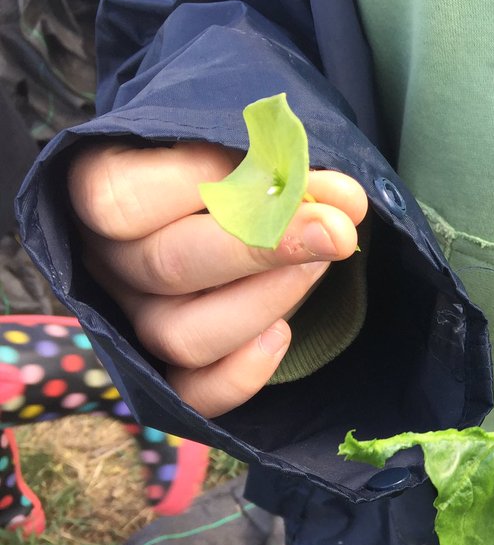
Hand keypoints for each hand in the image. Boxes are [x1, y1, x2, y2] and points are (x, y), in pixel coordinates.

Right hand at [68, 140, 367, 416]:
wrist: (242, 213)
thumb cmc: (236, 168)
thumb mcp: (248, 150)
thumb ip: (281, 166)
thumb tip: (341, 201)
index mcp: (102, 190)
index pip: (119, 198)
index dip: (202, 181)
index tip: (275, 169)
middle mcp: (109, 260)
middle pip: (163, 267)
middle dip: (262, 247)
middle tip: (337, 230)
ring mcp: (136, 320)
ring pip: (181, 337)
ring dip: (264, 303)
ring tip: (318, 266)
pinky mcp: (169, 372)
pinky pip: (192, 395)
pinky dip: (240, 375)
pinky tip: (283, 335)